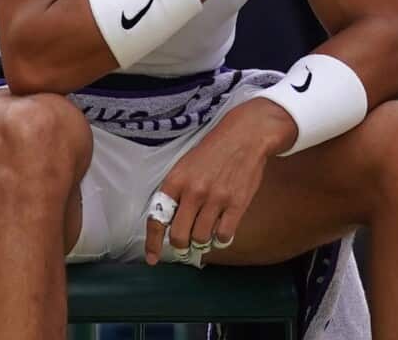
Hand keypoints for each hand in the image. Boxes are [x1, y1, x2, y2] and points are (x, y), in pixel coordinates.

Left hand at [143, 99, 294, 264]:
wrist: (244, 137)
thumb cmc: (212, 152)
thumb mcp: (185, 166)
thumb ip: (176, 193)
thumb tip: (169, 223)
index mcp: (175, 181)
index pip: (158, 219)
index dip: (153, 243)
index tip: (152, 259)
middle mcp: (193, 192)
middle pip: (179, 236)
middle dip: (181, 247)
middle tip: (185, 247)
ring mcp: (216, 199)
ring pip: (201, 239)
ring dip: (201, 244)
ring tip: (205, 235)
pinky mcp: (237, 204)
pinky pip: (224, 235)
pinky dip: (220, 240)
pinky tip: (221, 231)